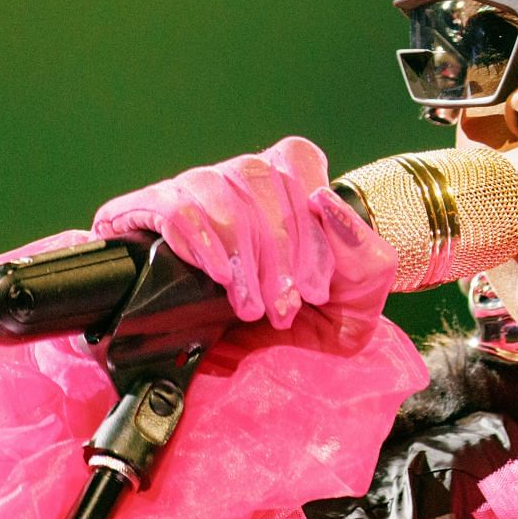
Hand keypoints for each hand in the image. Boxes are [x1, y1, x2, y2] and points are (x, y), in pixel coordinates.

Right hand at [91, 136, 395, 346]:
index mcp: (294, 173)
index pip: (297, 166)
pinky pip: (174, 209)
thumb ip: (360, 243)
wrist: (273, 352)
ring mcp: (198, 188)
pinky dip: (198, 242)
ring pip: (214, 192)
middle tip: (284, 310)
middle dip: (277, 256)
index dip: (310, 233)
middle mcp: (243, 173)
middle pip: (256, 181)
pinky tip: (217, 275)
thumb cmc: (325, 307)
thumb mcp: (363, 283)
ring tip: (250, 307)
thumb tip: (323, 200)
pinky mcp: (154, 210)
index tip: (316, 290)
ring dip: (239, 257)